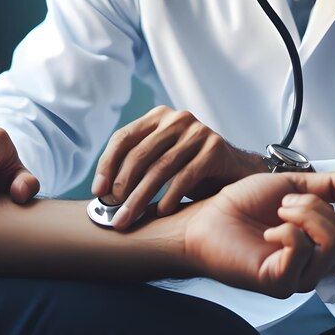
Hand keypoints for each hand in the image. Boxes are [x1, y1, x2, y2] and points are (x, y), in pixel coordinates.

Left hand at [92, 105, 265, 228]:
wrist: (237, 170)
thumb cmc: (190, 168)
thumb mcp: (161, 159)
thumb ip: (137, 167)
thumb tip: (101, 194)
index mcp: (158, 116)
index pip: (123, 138)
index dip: (107, 165)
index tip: (98, 192)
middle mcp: (176, 118)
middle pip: (140, 154)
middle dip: (122, 186)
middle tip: (112, 211)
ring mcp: (197, 131)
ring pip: (161, 167)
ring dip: (141, 196)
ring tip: (129, 217)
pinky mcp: (215, 148)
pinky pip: (186, 175)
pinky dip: (170, 196)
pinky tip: (161, 212)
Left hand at [184, 172, 334, 297]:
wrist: (205, 217)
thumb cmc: (242, 204)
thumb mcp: (290, 186)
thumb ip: (328, 186)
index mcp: (319, 244)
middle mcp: (313, 265)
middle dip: (319, 209)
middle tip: (286, 203)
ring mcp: (298, 276)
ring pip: (332, 246)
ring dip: (304, 216)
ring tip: (278, 213)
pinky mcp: (278, 282)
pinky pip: (303, 252)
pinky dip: (287, 231)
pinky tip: (268, 231)